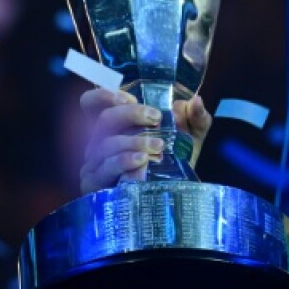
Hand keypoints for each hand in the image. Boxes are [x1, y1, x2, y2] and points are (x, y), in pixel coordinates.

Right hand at [76, 88, 211, 194]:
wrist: (176, 192)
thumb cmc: (176, 157)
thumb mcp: (191, 135)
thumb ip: (195, 116)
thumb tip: (196, 101)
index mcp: (116, 123)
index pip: (91, 102)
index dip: (103, 96)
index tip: (127, 98)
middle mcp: (100, 140)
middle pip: (103, 120)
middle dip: (130, 115)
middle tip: (156, 118)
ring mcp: (96, 162)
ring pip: (104, 145)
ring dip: (131, 142)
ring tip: (157, 146)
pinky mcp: (95, 184)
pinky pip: (104, 170)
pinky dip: (123, 163)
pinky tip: (142, 164)